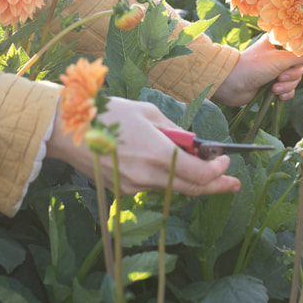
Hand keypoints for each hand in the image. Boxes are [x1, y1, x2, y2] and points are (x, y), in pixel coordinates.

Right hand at [45, 97, 240, 195]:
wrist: (69, 130)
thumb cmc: (110, 113)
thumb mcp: (148, 113)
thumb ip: (174, 132)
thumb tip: (193, 144)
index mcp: (157, 153)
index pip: (199, 174)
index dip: (218, 171)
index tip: (225, 161)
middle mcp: (147, 175)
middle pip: (191, 188)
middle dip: (216, 186)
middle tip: (234, 184)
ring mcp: (134, 186)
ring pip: (172, 188)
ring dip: (189, 180)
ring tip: (202, 167)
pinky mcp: (123, 190)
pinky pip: (153, 186)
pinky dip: (166, 178)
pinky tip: (167, 166)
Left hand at [210, 34, 302, 107]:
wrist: (231, 85)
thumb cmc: (253, 66)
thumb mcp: (281, 60)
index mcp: (279, 42)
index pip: (301, 47)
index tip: (301, 61)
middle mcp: (278, 55)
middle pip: (300, 66)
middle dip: (292, 76)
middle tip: (279, 77)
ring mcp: (275, 70)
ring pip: (294, 80)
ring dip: (286, 86)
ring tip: (273, 88)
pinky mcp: (271, 84)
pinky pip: (288, 90)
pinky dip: (284, 94)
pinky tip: (274, 95)